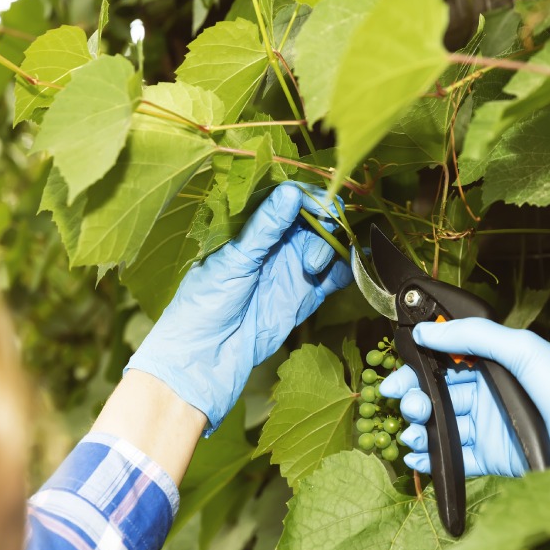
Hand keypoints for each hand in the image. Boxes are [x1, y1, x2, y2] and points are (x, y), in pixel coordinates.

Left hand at [126, 181, 351, 432]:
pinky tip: (343, 269)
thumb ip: (265, 227)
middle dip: (324, 221)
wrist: (206, 357)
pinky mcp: (306, 296)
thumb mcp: (233, 259)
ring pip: (328, 245)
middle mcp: (276, 245)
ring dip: (331, 247)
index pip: (288, 200)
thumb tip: (291, 192)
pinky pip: (333, 277)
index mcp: (253, 229)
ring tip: (313, 263)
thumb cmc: (205, 303)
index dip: (309, 196)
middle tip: (321, 231)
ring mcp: (292, 269)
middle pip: (314, 220)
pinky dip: (344, 270)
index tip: (320, 200)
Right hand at [379, 318, 549, 475]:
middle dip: (414, 396)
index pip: (446, 362)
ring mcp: (489, 428)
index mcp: (495, 366)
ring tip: (411, 431)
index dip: (418, 366)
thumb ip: (474, 335)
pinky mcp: (493, 460)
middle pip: (438, 394)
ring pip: (442, 425)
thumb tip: (426, 331)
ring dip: (419, 427)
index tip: (397, 373)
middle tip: (403, 401)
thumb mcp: (524, 348)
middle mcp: (489, 395)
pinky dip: (432, 458)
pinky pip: (454, 459)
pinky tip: (417, 456)